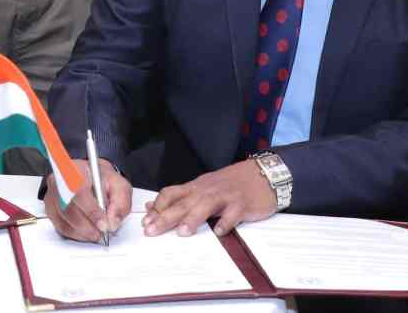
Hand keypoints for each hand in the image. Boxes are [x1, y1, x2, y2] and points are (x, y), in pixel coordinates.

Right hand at [46, 159, 131, 242]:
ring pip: (63, 220)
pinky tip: (86, 232)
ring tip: (96, 233)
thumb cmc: (102, 181)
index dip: (91, 211)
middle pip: (68, 208)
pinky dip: (75, 234)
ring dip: (82, 232)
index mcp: (76, 170)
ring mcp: (52, 195)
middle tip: (101, 232)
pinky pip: (60, 226)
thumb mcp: (119, 186)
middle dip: (87, 225)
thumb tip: (112, 222)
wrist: (90, 177)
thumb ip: (120, 203)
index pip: (80, 191)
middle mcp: (59, 181)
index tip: (103, 224)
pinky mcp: (50, 209)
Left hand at [142, 157, 275, 236]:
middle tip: (151, 230)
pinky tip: (219, 233)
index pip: (171, 194)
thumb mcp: (204, 187)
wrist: (262, 175)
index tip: (146, 222)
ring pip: (205, 205)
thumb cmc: (231, 184)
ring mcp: (225, 196)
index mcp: (196, 187)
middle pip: (183, 202)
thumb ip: (181, 197)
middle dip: (166, 217)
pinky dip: (226, 223)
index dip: (157, 207)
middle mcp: (207, 190)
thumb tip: (153, 207)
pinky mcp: (242, 204)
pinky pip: (232, 214)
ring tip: (182, 232)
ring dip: (193, 218)